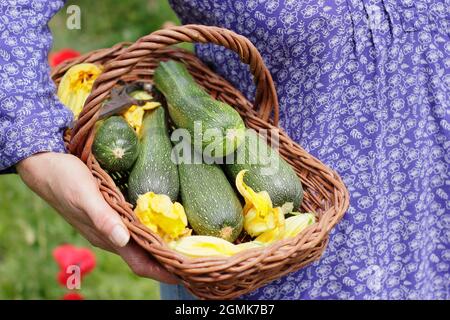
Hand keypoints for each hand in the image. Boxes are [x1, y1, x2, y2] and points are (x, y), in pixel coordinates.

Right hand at [17, 152, 177, 283]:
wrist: (45, 166)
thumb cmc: (65, 179)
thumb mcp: (86, 196)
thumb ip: (103, 218)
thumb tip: (123, 241)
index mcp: (106, 237)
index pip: (140, 263)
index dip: (163, 272)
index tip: (186, 274)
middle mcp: (110, 236)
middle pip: (144, 257)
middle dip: (168, 262)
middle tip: (195, 260)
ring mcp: (109, 226)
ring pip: (140, 244)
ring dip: (161, 248)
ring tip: (185, 245)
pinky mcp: (109, 214)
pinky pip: (135, 230)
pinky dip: (151, 232)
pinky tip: (162, 224)